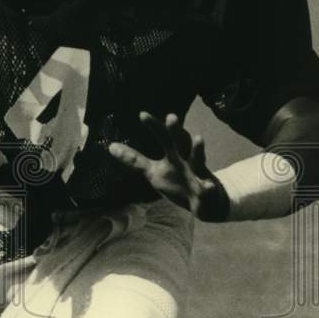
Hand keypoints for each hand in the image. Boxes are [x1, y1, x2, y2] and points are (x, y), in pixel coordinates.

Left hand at [108, 112, 229, 221]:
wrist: (207, 203)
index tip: (142, 114)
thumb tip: (111, 147)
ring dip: (197, 150)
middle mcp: (186, 160)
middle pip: (181, 142)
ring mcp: (197, 174)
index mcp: (173, 154)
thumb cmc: (178, 183)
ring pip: (198, 160)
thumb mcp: (153, 172)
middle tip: (171, 117)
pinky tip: (207, 186)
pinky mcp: (206, 191)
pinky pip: (207, 189)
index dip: (154, 126)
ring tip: (198, 138)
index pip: (163, 137)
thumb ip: (135, 160)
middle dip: (176, 131)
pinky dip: (207, 188)